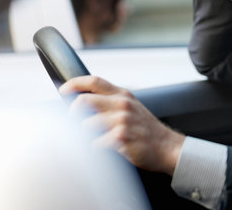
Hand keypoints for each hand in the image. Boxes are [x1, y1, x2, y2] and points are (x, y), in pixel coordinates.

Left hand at [59, 76, 184, 174]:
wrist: (168, 148)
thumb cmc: (146, 130)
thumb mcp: (132, 108)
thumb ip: (111, 101)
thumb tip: (82, 101)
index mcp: (123, 95)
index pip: (94, 81)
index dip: (74, 83)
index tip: (62, 90)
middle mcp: (122, 104)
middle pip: (84, 101)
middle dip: (72, 113)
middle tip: (72, 123)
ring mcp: (122, 120)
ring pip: (86, 125)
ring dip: (84, 136)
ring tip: (94, 141)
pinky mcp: (122, 138)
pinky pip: (95, 143)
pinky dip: (96, 149)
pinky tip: (106, 151)